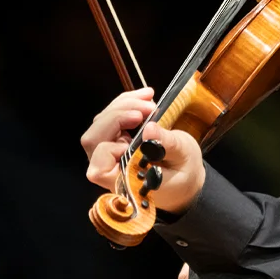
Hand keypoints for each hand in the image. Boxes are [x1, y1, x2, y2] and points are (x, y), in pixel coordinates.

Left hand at [81, 88, 205, 214]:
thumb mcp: (183, 158)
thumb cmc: (183, 174)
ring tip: (150, 98)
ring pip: (101, 124)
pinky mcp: (116, 139)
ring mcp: (111, 152)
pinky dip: (126, 103)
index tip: (134, 137)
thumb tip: (149, 128)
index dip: (109, 149)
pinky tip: (145, 96)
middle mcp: (111, 168)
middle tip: (148, 108)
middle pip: (93, 139)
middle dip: (117, 116)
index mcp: (125, 182)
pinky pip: (111, 117)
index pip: (99, 168)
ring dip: (123, 105)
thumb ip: (167, 145)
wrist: (185, 175)